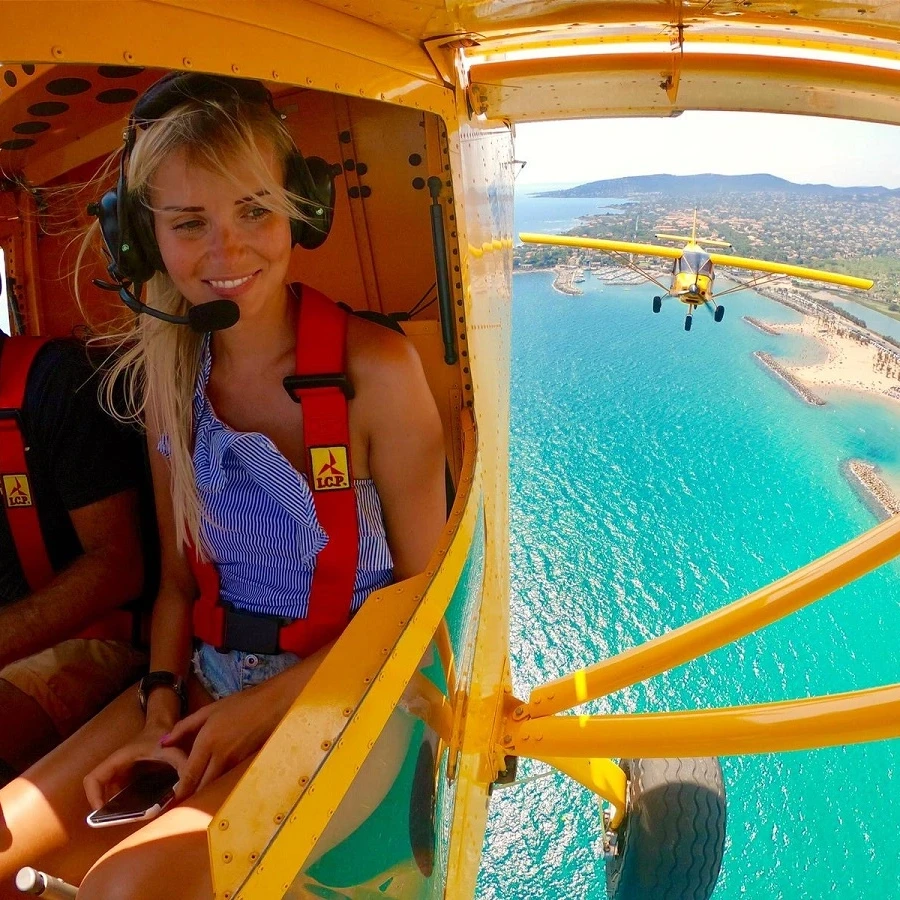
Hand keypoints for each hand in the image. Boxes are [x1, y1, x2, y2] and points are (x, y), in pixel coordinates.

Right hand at [84, 722, 187, 810]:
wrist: (164, 727)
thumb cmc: (163, 736)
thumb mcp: (173, 751)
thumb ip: (181, 766)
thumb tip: (183, 790)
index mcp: (117, 760)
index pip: (92, 780)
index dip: (92, 797)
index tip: (103, 812)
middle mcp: (114, 769)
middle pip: (99, 794)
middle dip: (107, 810)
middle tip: (122, 821)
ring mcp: (120, 775)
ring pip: (110, 797)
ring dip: (117, 810)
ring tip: (133, 819)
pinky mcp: (127, 780)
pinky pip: (121, 797)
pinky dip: (128, 806)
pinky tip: (143, 812)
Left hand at [160, 685, 281, 800]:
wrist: (272, 705)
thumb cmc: (240, 704)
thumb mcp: (209, 711)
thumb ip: (184, 727)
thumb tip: (163, 742)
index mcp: (207, 742)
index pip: (189, 775)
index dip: (179, 793)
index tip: (169, 803)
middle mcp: (220, 756)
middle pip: (201, 786)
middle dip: (190, 796)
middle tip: (178, 803)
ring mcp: (234, 762)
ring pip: (214, 785)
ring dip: (203, 791)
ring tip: (193, 794)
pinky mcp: (244, 764)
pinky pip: (225, 779)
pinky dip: (216, 783)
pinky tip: (213, 781)